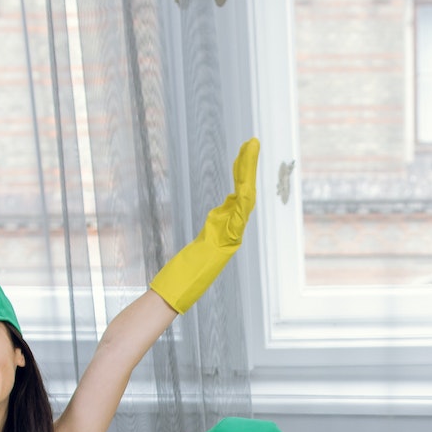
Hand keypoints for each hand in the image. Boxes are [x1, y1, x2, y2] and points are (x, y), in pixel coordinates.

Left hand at [149, 138, 259, 312]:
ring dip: (247, 174)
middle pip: (244, 191)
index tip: (245, 150)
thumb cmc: (184, 271)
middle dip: (248, 166)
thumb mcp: (202, 239)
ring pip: (244, 199)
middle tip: (252, 142)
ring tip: (250, 150)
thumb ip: (215, 222)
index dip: (243, 171)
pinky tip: (245, 182)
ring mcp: (230, 235)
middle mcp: (232, 229)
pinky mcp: (225, 241)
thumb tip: (223, 207)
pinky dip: (243, 198)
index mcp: (226, 225)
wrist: (178, 289)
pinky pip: (237, 216)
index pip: (238, 192)